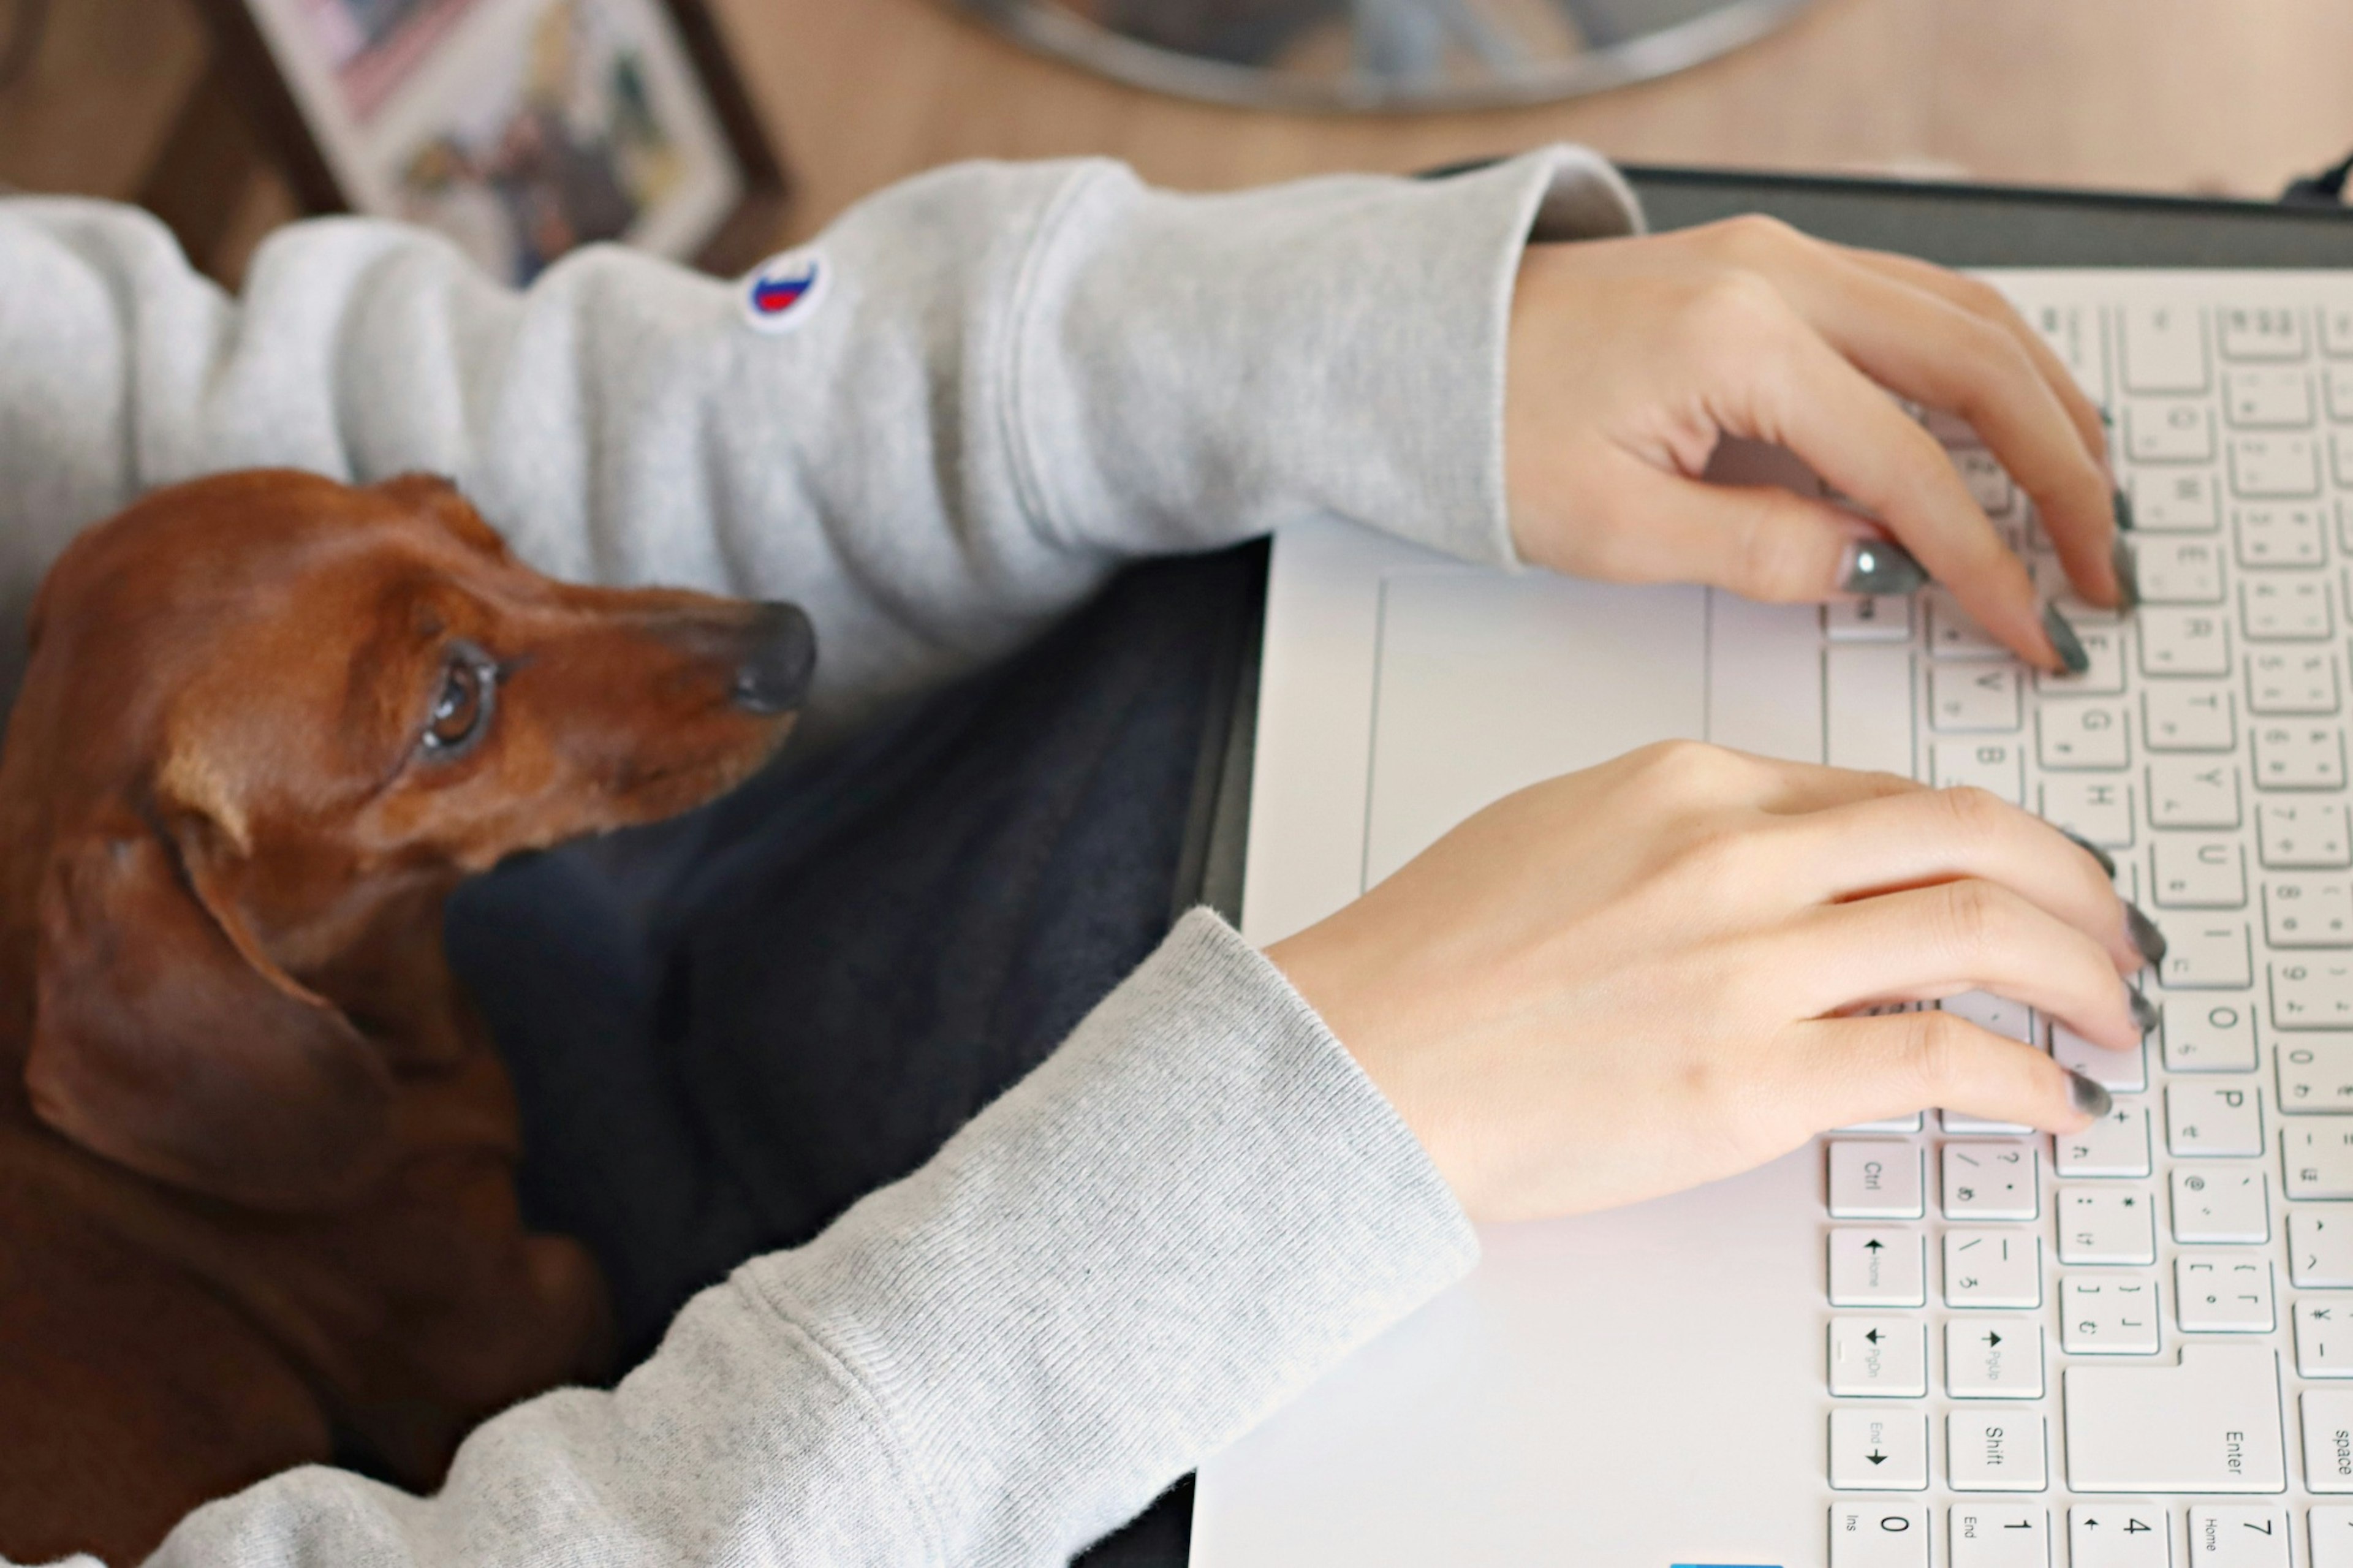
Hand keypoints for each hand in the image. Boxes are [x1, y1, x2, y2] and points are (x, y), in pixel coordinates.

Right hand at [1264, 743, 2158, 1223]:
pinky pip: (1943, 1060)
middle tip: (2110, 939)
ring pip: (1984, 931)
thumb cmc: (1430, 959)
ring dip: (2080, 978)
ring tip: (2108, 1020)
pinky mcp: (1752, 1078)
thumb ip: (1690, 833)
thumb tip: (1802, 875)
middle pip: (1972, 838)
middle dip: (2076, 890)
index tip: (2022, 879)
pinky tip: (2051, 1104)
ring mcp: (1749, 961)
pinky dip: (2027, 1080)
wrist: (1358, 1057)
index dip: (1986, 842)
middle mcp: (1735, 852)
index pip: (1888, 795)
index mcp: (1687, 781)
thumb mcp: (1562, 830)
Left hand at [1504, 217, 2120, 671]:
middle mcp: (1780, 276)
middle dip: (2064, 476)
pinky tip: (2014, 430)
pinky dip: (1987, 371)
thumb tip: (1881, 567)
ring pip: (1971, 320)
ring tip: (2087, 508)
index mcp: (1739, 341)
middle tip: (2103, 571)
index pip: (1909, 467)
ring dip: (2046, 412)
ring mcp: (1784, 260)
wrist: (1428, 348)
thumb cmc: (1492, 431)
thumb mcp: (1615, 527)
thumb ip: (1761, 550)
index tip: (2036, 631)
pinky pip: (1922, 307)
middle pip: (1982, 366)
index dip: (1987, 564)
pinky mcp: (1775, 270)